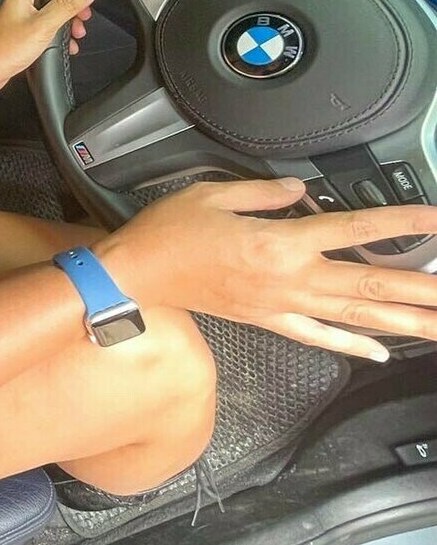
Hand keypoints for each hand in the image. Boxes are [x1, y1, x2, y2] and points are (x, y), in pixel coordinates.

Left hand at [0, 0, 97, 97]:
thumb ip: (66, 6)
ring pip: (49, 14)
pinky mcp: (20, 36)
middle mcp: (20, 5)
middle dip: (70, 4)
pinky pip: (44, 30)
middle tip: (83, 15)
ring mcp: (20, 21)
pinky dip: (57, 36)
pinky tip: (65, 46)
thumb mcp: (43, 26)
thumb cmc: (3, 50)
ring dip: (66, 22)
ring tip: (77, 33)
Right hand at [98, 177, 436, 360]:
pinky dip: (353, 345)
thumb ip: (264, 192)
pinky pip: (318, 337)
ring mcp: (281, 306)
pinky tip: (382, 352)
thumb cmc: (168, 233)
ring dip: (404, 323)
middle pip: (370, 285)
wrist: (136, 274)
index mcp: (279, 243)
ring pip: (355, 317)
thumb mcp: (212, 194)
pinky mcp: (267, 320)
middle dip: (421, 291)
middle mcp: (289, 280)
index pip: (356, 230)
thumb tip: (301, 192)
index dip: (403, 224)